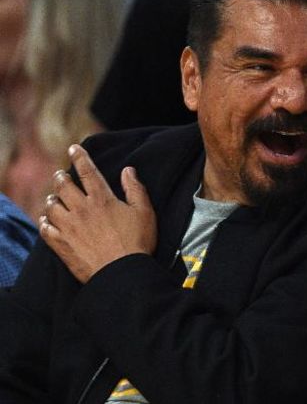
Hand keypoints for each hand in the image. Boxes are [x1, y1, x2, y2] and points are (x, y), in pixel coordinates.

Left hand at [39, 144, 156, 282]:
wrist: (121, 272)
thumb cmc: (137, 242)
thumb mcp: (145, 212)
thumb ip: (135, 189)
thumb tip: (128, 170)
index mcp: (102, 199)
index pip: (87, 171)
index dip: (79, 157)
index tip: (73, 149)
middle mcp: (81, 209)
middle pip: (63, 186)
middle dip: (61, 177)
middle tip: (61, 175)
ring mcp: (69, 227)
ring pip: (52, 206)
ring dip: (52, 199)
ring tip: (54, 198)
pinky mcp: (62, 244)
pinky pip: (46, 229)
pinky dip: (46, 222)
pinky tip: (48, 221)